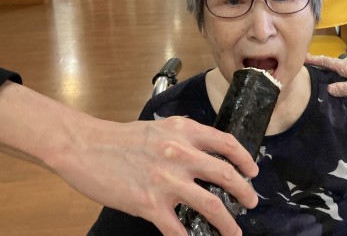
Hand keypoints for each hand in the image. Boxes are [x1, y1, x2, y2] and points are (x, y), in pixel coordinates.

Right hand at [51, 116, 258, 235]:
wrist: (86, 147)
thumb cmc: (123, 137)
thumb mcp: (163, 127)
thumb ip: (187, 137)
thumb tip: (210, 153)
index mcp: (186, 132)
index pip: (227, 144)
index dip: (245, 159)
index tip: (252, 172)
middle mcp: (181, 154)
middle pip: (226, 176)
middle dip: (245, 193)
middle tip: (252, 202)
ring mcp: (166, 181)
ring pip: (210, 206)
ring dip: (227, 223)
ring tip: (234, 232)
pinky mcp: (149, 204)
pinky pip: (177, 229)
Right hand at [305, 54, 346, 117]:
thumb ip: (346, 89)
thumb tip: (328, 88)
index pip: (328, 62)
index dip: (315, 59)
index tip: (301, 56)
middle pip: (328, 63)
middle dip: (314, 61)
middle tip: (298, 63)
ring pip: (333, 68)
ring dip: (321, 68)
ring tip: (308, 71)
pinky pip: (338, 74)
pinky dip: (329, 74)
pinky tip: (325, 80)